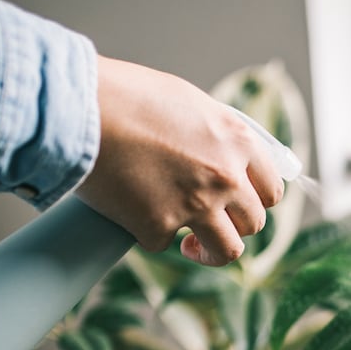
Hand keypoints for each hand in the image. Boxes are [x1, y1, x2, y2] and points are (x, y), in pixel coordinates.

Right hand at [77, 56, 282, 265]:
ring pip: (227, 251)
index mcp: (238, 141)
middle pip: (254, 223)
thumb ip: (214, 134)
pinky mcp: (158, 226)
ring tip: (191, 247)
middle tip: (211, 224)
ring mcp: (196, 205)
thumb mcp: (188, 102)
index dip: (257, 201)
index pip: (271, 188)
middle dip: (234, 227)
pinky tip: (134, 214)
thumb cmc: (126, 96)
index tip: (241, 206)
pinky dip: (149, 233)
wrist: (79, 108)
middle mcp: (226, 176)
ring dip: (210, 253)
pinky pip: (164, 243)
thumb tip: (224, 154)